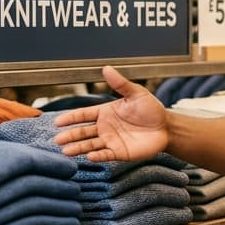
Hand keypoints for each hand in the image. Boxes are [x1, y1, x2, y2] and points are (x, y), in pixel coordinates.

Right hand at [54, 65, 168, 162]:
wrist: (166, 127)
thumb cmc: (151, 110)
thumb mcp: (136, 94)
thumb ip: (121, 84)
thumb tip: (106, 68)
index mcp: (105, 112)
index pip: (84, 115)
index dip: (71, 118)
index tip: (58, 121)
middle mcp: (104, 127)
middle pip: (82, 132)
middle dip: (70, 135)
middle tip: (57, 139)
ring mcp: (111, 141)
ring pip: (90, 145)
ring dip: (78, 148)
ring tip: (66, 151)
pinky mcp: (120, 152)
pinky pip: (106, 155)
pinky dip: (97, 156)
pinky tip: (89, 156)